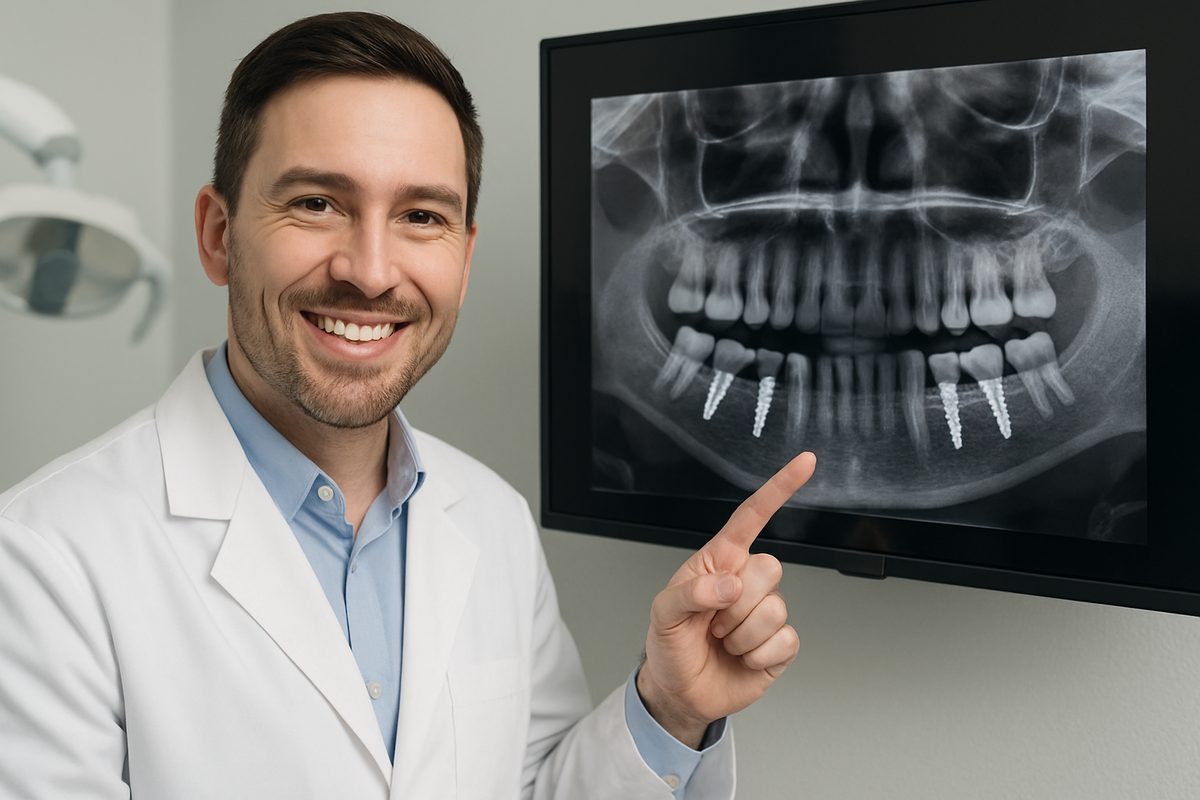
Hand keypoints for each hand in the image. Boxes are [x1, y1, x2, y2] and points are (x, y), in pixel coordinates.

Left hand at [637, 452, 815, 747]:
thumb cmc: (669, 644)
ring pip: (775, 609)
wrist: (680, 692)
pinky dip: (757, 655)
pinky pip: (786, 640)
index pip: (751, 518)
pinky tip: (742, 658)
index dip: (778, 489)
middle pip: (770, 568)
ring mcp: (766, 611)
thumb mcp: (663, 614)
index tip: (805, 463)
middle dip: (736, 603)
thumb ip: (691, 592)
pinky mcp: (780, 643)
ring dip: (741, 634)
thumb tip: (730, 586)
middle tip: (713, 623)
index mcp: (719, 561)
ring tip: (723, 641)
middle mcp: (747, 581)